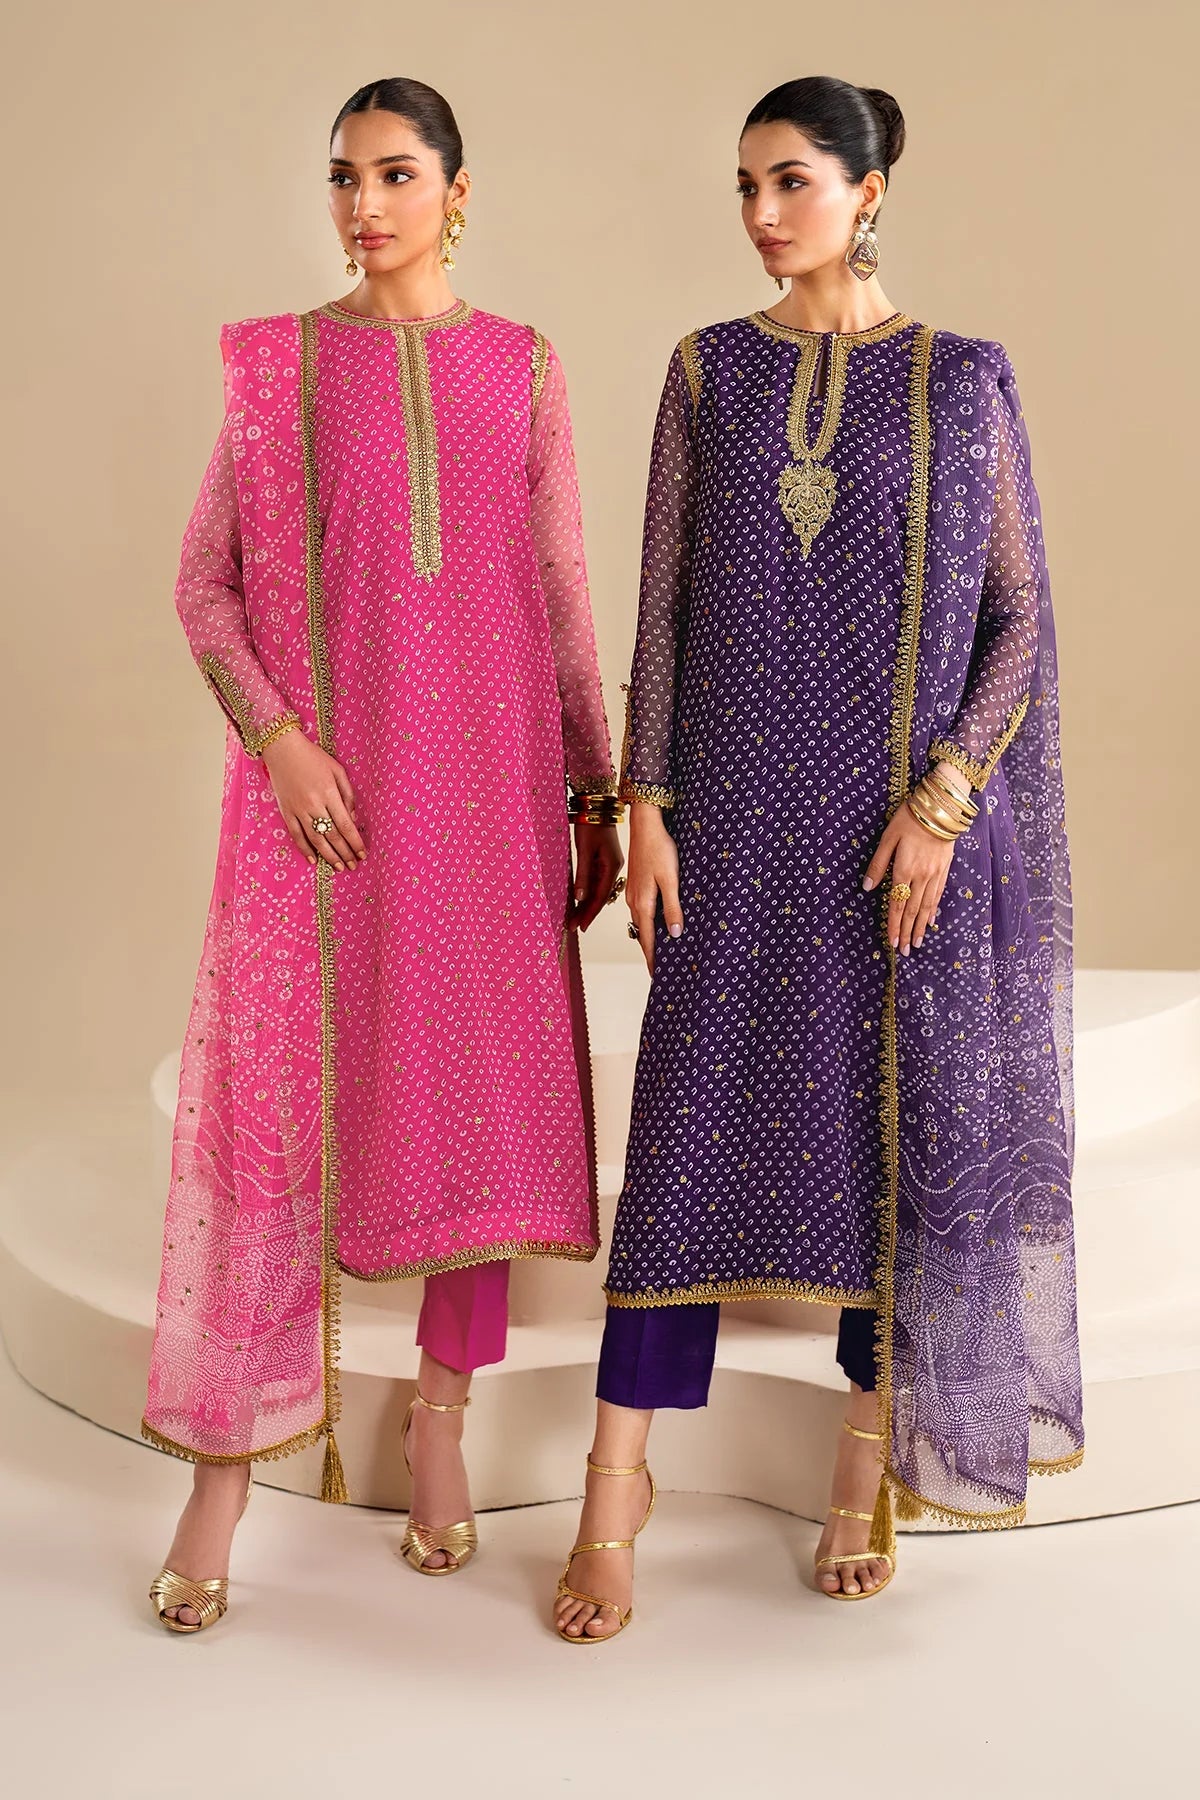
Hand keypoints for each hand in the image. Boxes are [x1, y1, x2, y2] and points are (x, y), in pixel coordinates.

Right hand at [261, 729, 365, 870]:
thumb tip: (353, 819)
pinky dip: (305, 849)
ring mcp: (298, 810)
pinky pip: (296, 835)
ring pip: (316, 839)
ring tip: (339, 867)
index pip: (346, 825)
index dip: (355, 843)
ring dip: (329, 856)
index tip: (362, 854)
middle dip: (345, 853)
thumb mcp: (338, 770)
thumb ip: (348, 795)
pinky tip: (314, 860)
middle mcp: (314, 805)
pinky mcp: (286, 811)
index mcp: (329, 794)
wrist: (282, 749)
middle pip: (333, 836)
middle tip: (353, 865)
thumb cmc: (314, 758)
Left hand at [568, 822, 623, 931]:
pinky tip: (581, 901)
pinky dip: (588, 892)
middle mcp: (613, 869)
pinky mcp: (604, 861)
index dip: (590, 913)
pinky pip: (596, 881)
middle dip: (586, 912)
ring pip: (597, 890)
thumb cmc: (591, 825)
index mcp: (611, 867)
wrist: (598, 806)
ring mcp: (609, 865)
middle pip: (599, 896)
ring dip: (586, 904)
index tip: (581, 926)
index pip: (600, 896)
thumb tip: (579, 898)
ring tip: (574, 918)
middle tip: (573, 927)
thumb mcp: (584, 850)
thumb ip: (582, 875)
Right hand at [625, 803, 680, 976]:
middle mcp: (634, 901)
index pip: (648, 938)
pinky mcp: (635, 884)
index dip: (652, 957)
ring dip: (647, 937)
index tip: (656, 974)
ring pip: (640, 922)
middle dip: (649, 951)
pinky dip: (646, 923)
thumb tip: (675, 933)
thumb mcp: (671, 879)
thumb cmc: (660, 850)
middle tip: (657, 969)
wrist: (645, 826)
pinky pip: (639, 911)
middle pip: (641, 933)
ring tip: (656, 950)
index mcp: (643, 903)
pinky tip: (654, 922)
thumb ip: (673, 907)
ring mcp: (632, 892)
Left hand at [862, 799, 955, 954]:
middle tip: (906, 951)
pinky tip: (931, 921)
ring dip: (921, 927)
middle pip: (913, 911)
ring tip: (918, 942)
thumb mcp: (888, 838)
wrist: (942, 808)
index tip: (893, 942)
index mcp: (904, 870)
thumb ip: (878, 865)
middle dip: (908, 932)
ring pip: (927, 907)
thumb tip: (868, 888)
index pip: (897, 905)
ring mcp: (935, 874)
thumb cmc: (910, 819)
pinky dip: (933, 911)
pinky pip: (938, 895)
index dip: (895, 925)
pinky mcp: (945, 869)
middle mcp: (921, 877)